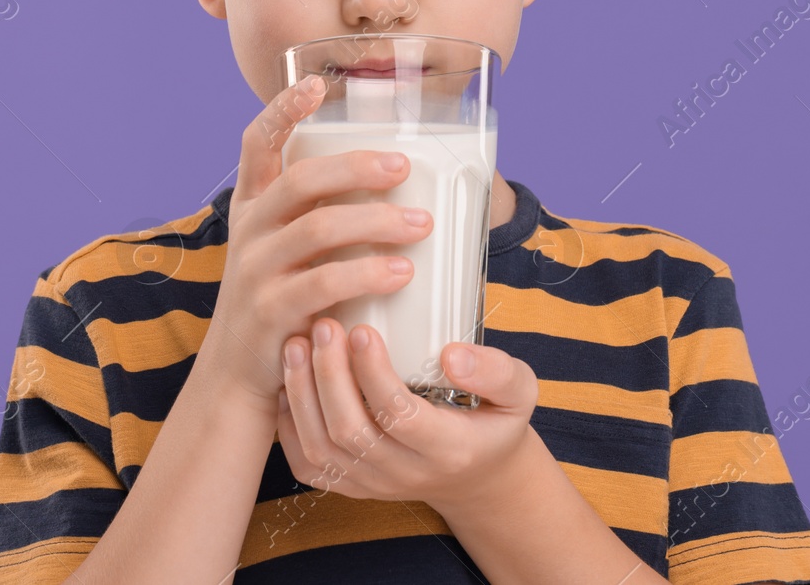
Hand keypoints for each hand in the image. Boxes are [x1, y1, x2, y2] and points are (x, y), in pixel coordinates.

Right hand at [200, 75, 436, 411]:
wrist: (243, 376)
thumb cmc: (284, 303)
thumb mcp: (287, 251)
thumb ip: (321, 217)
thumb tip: (400, 185)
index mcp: (253, 206)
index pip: (256, 144)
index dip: (282, 110)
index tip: (315, 84)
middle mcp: (250, 231)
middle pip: (301, 179)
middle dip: (357, 167)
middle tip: (405, 167)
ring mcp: (256, 270)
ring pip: (320, 228)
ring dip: (377, 221)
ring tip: (421, 223)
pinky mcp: (271, 311)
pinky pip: (323, 282)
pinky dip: (367, 272)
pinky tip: (402, 271)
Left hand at [275, 316, 539, 513]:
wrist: (477, 476)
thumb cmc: (495, 422)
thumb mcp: (520, 393)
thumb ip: (497, 371)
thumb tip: (452, 355)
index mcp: (448, 449)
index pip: (400, 415)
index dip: (374, 373)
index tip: (363, 330)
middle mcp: (405, 473)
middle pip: (351, 431)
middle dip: (329, 375)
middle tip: (323, 325)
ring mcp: (372, 484)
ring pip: (321, 448)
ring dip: (302, 393)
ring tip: (296, 343)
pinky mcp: (349, 485)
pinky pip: (306, 464)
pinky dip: (290, 422)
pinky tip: (290, 380)